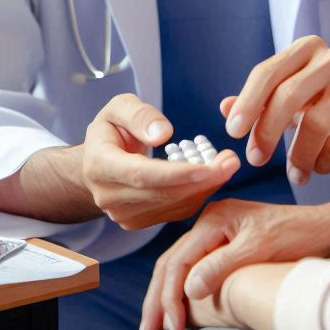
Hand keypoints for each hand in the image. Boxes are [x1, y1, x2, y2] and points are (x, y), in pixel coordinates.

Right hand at [81, 94, 239, 229]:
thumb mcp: (118, 108)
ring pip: (172, 206)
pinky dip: (197, 194)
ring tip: (227, 164)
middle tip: (232, 160)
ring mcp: (124, 214)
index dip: (177, 174)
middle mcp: (109, 196)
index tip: (209, 166)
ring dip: (204, 187)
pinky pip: (174, 211)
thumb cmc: (111, 129)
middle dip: (201, 179)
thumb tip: (164, 134)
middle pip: (162, 193)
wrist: (97, 161)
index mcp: (99, 165)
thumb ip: (139, 116)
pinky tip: (212, 176)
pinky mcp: (139, 222)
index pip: (141, 175)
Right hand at [139, 197, 329, 329]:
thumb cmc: (297, 235)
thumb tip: (187, 289)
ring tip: (154, 328)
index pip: (178, 260)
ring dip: (165, 297)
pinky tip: (177, 310)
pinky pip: (193, 268)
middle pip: (171, 262)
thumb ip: (222, 266)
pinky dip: (181, 291)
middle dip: (157, 300)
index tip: (173, 328)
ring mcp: (216, 232)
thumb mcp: (259, 248)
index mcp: (214, 218)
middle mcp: (210, 221)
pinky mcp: (224, 244)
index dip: (170, 296)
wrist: (324, 229)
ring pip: (178, 266)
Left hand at [223, 36, 329, 184]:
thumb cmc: (315, 108)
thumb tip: (225, 107)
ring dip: (298, 156)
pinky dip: (323, 163)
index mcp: (305, 49)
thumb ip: (254, 102)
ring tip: (293, 174)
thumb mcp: (282, 101)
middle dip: (267, 131)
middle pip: (289, 94)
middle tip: (255, 159)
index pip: (268, 72)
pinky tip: (317, 168)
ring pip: (315, 123)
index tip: (232, 132)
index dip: (247, 103)